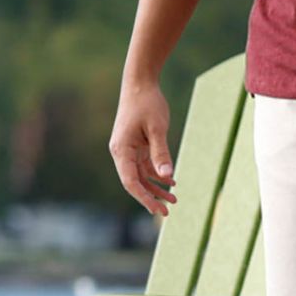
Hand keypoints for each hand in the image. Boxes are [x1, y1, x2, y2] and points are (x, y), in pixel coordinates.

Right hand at [109, 80, 175, 214]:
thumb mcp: (157, 129)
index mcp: (121, 150)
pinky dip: (157, 174)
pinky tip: (171, 182)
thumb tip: (167, 176)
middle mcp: (121, 152)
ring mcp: (128, 149)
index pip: (130, 181)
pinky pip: (145, 165)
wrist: (140, 83)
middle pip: (134, 182)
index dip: (144, 198)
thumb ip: (161, 153)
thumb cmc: (148, 103)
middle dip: (150, 197)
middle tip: (167, 212)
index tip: (157, 210)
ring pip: (141, 175)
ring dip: (155, 187)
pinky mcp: (136, 145)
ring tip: (174, 199)